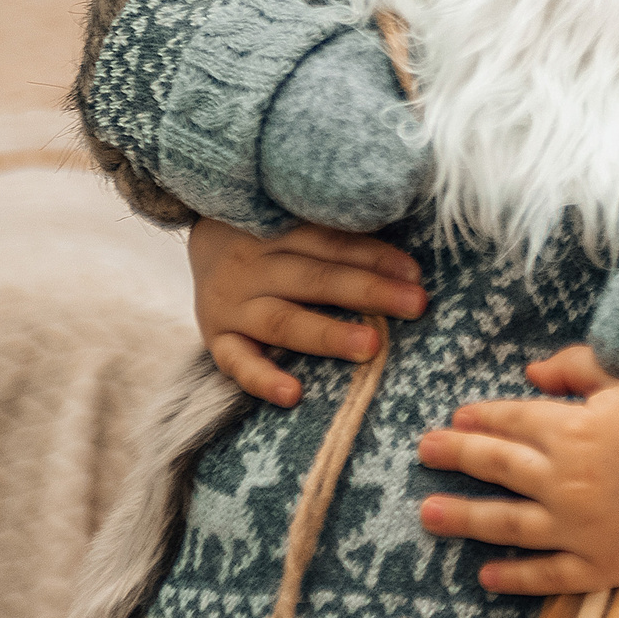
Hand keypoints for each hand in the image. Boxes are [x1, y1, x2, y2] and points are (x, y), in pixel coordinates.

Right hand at [188, 218, 428, 406]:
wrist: (203, 235)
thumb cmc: (274, 234)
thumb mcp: (298, 222)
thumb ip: (340, 237)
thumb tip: (406, 263)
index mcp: (280, 231)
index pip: (334, 242)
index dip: (376, 257)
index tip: (415, 274)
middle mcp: (255, 265)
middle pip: (317, 279)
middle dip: (369, 292)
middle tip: (415, 304)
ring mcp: (231, 303)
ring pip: (283, 320)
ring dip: (329, 334)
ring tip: (371, 346)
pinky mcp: (215, 336)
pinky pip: (236, 362)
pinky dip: (263, 380)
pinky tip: (293, 395)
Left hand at [415, 346, 618, 595]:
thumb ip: (576, 370)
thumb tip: (530, 371)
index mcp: (573, 428)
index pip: (510, 421)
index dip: (479, 419)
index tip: (455, 419)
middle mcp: (567, 479)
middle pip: (497, 467)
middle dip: (456, 457)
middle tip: (424, 452)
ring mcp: (581, 526)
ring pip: (507, 524)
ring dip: (464, 517)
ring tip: (429, 514)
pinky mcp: (602, 564)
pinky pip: (547, 575)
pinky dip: (515, 576)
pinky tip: (488, 573)